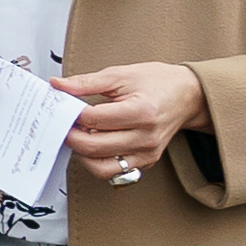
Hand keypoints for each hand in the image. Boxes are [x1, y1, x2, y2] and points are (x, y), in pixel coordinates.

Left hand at [59, 61, 204, 182]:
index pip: (94, 120)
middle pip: (94, 147)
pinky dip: (98, 161)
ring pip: (102, 167)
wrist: (187, 95)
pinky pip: (114, 171)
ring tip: (79, 136)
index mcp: (141, 111)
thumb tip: (58, 85)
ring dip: (83, 155)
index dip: (72, 114)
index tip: (63, 106)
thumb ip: (86, 82)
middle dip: (71, 136)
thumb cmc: (157, 82)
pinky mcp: (146, 162)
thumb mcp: (120, 75)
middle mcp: (145, 137)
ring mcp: (147, 153)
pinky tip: (94, 143)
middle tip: (64, 124)